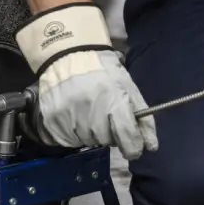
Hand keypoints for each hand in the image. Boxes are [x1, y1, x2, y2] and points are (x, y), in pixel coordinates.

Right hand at [15, 3, 157, 159]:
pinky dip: (73, 132)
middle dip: (110, 133)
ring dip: (91, 132)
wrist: (69, 56)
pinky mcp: (52, 122)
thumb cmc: (104, 73)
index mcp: (113, 102)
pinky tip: (74, 114)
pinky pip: (68, 139)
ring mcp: (69, 118)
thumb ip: (142, 118)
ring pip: (87, 140)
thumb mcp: (129, 89)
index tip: (134, 148)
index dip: (133, 147)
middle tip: (105, 115)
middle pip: (106, 140)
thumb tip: (151, 145)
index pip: (128, 137)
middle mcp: (91, 113)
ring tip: (88, 111)